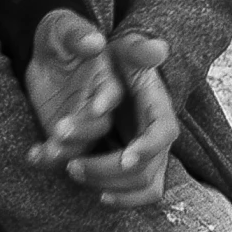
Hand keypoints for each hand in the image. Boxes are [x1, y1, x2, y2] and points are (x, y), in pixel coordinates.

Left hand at [23, 8, 121, 168]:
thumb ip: (77, 32)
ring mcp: (89, 126)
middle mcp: (106, 108)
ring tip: (47, 150)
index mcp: (114, 81)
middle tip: (60, 132)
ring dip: (69, 153)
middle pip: (109, 131)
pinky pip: (64, 155)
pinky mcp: (71, 138)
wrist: (42, 55)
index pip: (127, 101)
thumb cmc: (59, 35)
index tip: (97, 109)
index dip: (112, 106)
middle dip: (87, 133)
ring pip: (89, 150)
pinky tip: (33, 156)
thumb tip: (94, 41)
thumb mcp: (62, 27)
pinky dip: (49, 158)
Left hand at [62, 34, 178, 209]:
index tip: (126, 157)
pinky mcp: (116, 158)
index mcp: (152, 101)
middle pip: (146, 166)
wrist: (68, 59)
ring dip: (104, 183)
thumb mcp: (108, 40)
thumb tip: (157, 47)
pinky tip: (68, 177)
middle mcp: (148, 129)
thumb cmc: (89, 45)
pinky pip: (124, 189)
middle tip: (73, 164)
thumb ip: (129, 45)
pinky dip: (104, 191)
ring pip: (139, 184)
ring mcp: (135, 147)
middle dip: (111, 169)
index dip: (149, 146)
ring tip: (67, 168)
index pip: (164, 130)